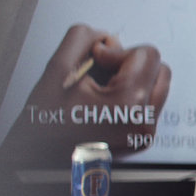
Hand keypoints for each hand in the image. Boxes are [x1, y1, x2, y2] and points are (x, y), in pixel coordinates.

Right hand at [7, 23, 171, 159]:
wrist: (37, 158)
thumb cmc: (44, 124)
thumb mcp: (57, 70)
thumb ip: (83, 39)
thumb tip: (106, 38)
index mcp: (128, 103)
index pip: (148, 54)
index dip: (117, 51)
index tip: (97, 60)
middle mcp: (143, 122)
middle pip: (159, 68)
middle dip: (131, 63)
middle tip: (102, 72)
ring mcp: (143, 133)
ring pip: (157, 85)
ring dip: (134, 78)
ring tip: (102, 88)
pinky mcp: (140, 139)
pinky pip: (149, 104)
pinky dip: (132, 95)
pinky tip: (105, 102)